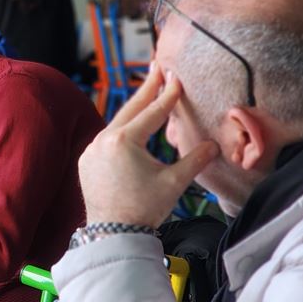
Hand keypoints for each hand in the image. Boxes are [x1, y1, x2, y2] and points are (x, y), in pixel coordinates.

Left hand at [80, 64, 218, 226]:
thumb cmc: (144, 208)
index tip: (177, 77)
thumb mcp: (174, 181)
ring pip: (117, 123)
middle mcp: (103, 140)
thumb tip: (215, 145)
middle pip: (131, 109)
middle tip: (158, 67)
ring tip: (147, 91)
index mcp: (124, 141)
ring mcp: (91, 150)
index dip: (168, 95)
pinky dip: (121, 128)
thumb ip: (195, 159)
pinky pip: (106, 138)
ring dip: (133, 108)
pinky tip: (130, 123)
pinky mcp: (87, 161)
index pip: (153, 112)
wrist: (113, 234)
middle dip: (147, 88)